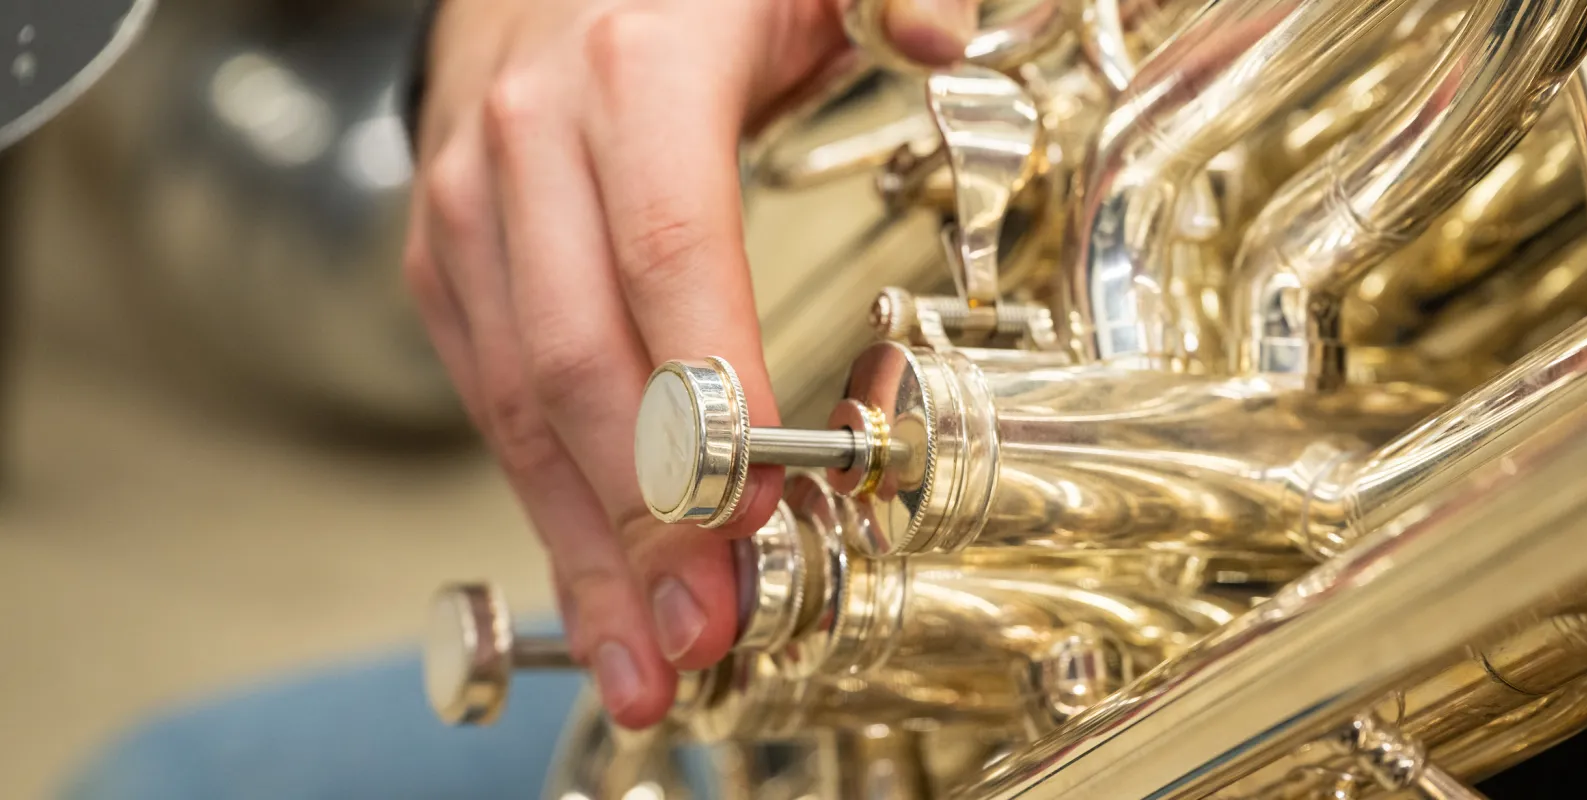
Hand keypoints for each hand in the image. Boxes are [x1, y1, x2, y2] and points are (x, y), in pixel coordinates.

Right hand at [403, 0, 976, 726]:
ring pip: (518, 400)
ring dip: (584, 540)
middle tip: (702, 624)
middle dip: (645, 516)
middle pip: (579, 359)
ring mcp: (475, 207)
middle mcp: (530, 144)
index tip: (749, 510)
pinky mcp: (451, 258)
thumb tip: (939, 30)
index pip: (669, 255)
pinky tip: (591, 567)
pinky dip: (544, 492)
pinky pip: (486, 391)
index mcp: (634, 73)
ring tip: (643, 645)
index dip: (706, 396)